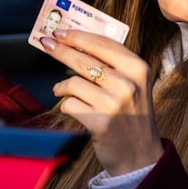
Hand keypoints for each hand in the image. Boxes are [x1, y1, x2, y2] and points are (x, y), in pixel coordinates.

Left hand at [41, 30, 163, 176]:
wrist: (140, 156)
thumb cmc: (132, 116)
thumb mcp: (134, 85)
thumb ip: (113, 65)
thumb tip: (76, 44)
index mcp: (138, 68)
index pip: (103, 43)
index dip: (78, 36)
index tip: (61, 32)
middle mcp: (128, 83)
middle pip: (84, 59)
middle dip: (61, 50)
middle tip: (47, 44)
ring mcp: (114, 103)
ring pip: (73, 83)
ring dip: (62, 86)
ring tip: (61, 90)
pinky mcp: (100, 122)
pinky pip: (70, 104)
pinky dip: (66, 105)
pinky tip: (72, 107)